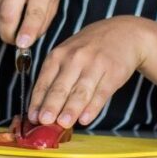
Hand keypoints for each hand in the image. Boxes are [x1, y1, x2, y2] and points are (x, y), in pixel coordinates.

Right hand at [0, 0, 61, 47]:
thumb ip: (43, 19)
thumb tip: (26, 41)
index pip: (34, 12)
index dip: (27, 31)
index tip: (22, 45)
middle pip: (7, 14)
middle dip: (8, 34)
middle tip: (12, 40)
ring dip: (4, 21)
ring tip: (16, 13)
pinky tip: (8, 0)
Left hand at [29, 16, 153, 127]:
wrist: (124, 33)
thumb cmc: (89, 48)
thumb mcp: (68, 54)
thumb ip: (56, 78)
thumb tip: (43, 108)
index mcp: (58, 55)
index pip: (44, 82)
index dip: (37, 101)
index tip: (32, 117)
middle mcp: (75, 58)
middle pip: (61, 87)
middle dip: (51, 105)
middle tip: (44, 121)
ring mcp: (95, 65)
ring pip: (80, 91)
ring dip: (71, 109)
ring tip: (63, 124)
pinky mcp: (114, 72)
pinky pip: (101, 93)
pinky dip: (93, 107)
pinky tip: (86, 119)